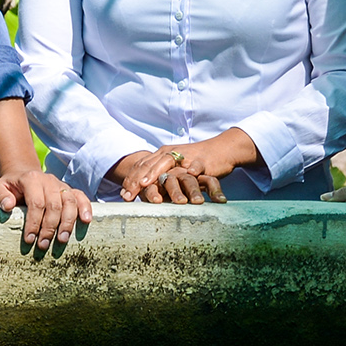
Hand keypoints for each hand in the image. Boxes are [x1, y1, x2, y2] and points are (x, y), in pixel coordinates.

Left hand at [0, 167, 91, 246]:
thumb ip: (0, 195)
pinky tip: (86, 221)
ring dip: (67, 222)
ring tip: (62, 240)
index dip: (34, 222)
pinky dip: (86, 208)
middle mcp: (48, 180)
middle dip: (49, 227)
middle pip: (54, 205)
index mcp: (31, 179)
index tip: (29, 239)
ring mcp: (61, 185)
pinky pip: (81, 196)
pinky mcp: (69, 190)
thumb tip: (8, 206)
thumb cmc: (10, 186)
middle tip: (43, 245)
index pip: (36, 202)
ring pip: (70, 202)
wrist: (23, 175)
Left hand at [115, 129, 257, 203]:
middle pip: (150, 165)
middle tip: (129, 194)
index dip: (131, 180)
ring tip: (147, 185)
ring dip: (156, 174)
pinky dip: (189, 172)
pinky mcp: (202, 162)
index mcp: (162, 154)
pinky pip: (195, 167)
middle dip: (137, 180)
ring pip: (167, 163)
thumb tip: (142, 191)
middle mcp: (171, 153)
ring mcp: (186, 156)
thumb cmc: (196, 162)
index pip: (142, 166)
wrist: (221, 150)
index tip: (123, 195)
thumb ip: (160, 175)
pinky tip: (183, 179)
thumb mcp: (175, 167)